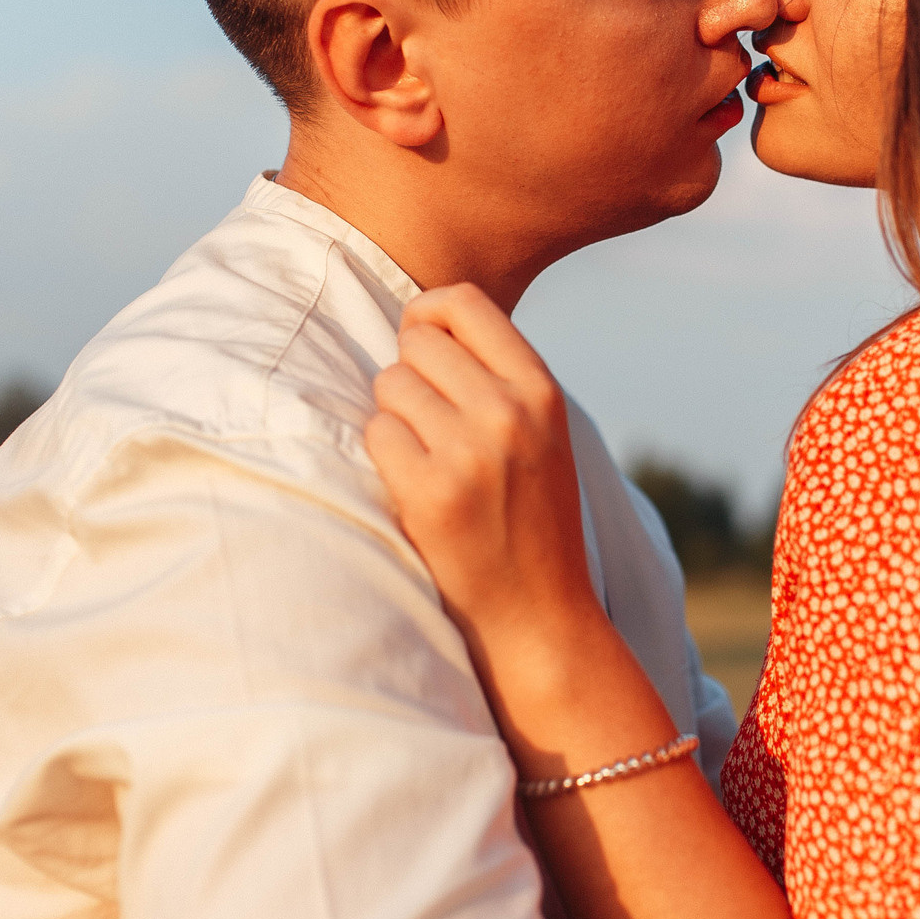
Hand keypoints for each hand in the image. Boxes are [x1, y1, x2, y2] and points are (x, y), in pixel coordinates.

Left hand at [365, 284, 605, 661]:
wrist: (538, 616)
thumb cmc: (532, 520)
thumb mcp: (544, 435)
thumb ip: (499, 378)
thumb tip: (424, 322)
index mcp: (541, 390)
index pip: (463, 302)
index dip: (427, 316)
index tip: (422, 346)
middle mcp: (509, 413)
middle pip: (416, 344)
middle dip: (410, 376)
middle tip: (430, 424)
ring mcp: (469, 453)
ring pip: (389, 386)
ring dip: (396, 419)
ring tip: (428, 460)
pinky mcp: (430, 493)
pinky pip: (376, 435)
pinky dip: (385, 459)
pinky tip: (415, 488)